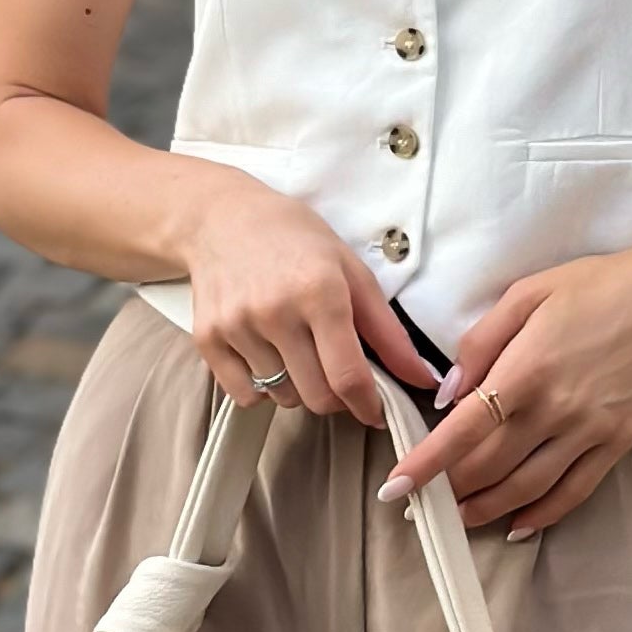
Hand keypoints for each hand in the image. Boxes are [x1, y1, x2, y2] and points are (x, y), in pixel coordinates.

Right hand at [179, 169, 441, 429]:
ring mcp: (237, 326)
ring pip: (282, 398)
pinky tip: (267, 354)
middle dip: (336, 397)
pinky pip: (245, 395)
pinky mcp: (207, 338)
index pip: (348, 376)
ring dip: (298, 388)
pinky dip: (262, 388)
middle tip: (336, 372)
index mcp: (320, 292)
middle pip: (316, 397)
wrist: (223, 219)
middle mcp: (275, 312)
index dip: (367, 405)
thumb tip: (423, 378)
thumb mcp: (352, 271)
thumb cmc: (296, 241)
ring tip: (296, 349)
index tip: (375, 412)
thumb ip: (388, 331)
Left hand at [373, 237, 631, 537]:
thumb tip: (448, 390)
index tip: (396, 488)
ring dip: (489, 508)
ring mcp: (589, 431)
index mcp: (525, 370)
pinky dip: (543, 515)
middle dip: (451, 488)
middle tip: (426, 499)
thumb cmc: (599, 286)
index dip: (426, 464)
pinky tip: (520, 525)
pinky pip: (575, 490)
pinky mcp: (618, 442)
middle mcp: (554, 410)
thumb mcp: (528, 294)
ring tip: (463, 516)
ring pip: (527, 487)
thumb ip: (481, 342)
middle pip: (490, 467)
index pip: (463, 430)